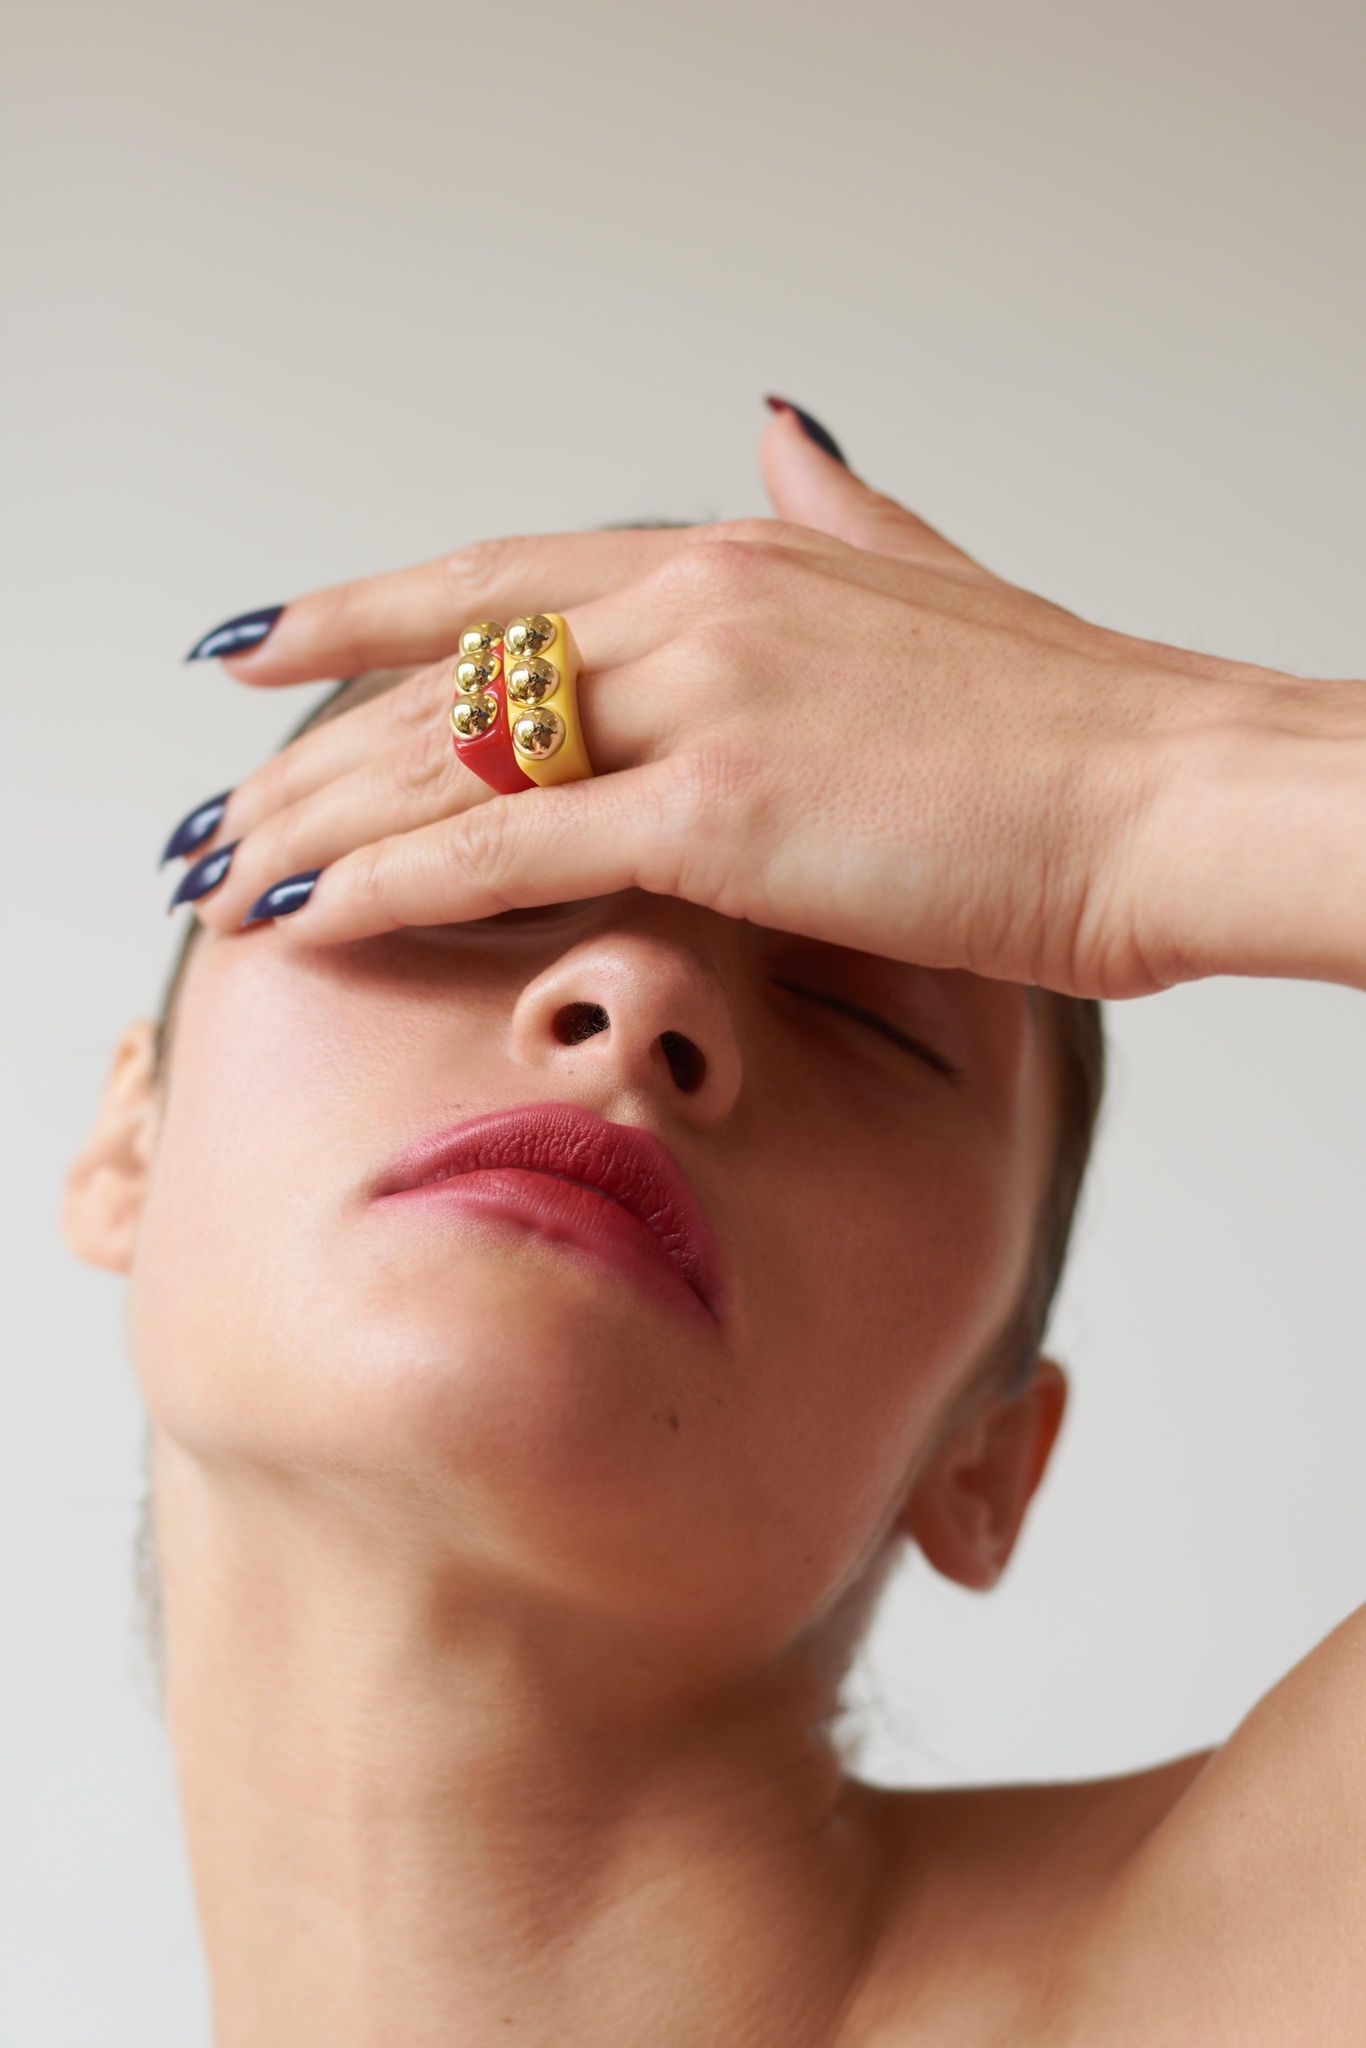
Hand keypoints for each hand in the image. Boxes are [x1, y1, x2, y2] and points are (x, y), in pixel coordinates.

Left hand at [172, 408, 1362, 997]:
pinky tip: (301, 916)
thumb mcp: (936, 585)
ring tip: (218, 879)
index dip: (362, 608)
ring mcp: (702, 700)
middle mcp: (696, 605)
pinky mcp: (721, 811)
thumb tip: (779, 431)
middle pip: (441, 669)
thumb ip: (839, 514)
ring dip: (314, 823)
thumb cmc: (1076, 728)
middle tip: (208, 813)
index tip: (266, 638)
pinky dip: (385, 880)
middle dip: (306, 749)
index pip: (497, 575)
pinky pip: (504, 844)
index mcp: (738, 558)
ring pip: (447, 753)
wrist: (1170, 795)